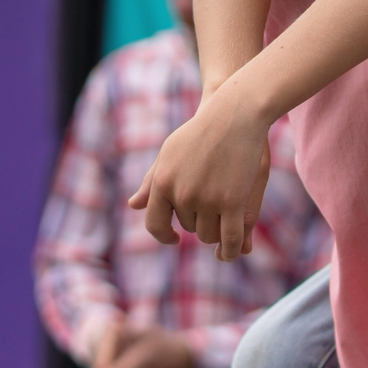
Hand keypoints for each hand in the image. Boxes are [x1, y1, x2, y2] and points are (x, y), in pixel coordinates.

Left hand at [129, 87, 273, 258]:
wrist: (235, 115)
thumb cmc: (202, 131)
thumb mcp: (170, 153)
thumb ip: (152, 182)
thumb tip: (133, 205)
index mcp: (161, 183)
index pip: (156, 224)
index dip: (164, 236)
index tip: (174, 238)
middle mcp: (181, 195)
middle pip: (189, 227)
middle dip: (200, 221)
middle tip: (214, 205)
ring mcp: (207, 199)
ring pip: (208, 234)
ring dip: (217, 231)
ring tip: (226, 216)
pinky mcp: (233, 202)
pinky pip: (231, 237)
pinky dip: (232, 249)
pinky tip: (235, 252)